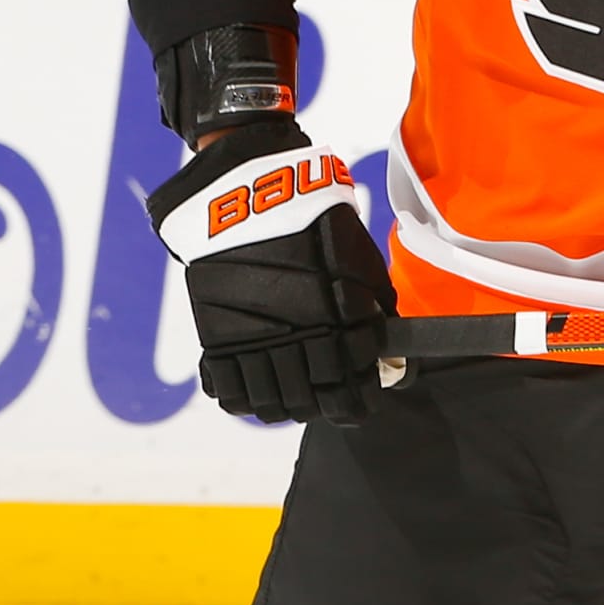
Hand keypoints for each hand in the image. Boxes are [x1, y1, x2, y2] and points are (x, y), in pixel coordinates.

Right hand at [149, 119, 399, 423]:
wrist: (248, 197)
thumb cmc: (316, 225)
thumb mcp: (362, 264)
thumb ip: (378, 312)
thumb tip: (386, 359)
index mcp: (340, 326)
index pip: (350, 394)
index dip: (356, 406)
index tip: (356, 403)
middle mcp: (298, 341)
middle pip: (309, 406)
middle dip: (320, 407)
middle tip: (322, 396)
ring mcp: (255, 343)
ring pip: (269, 406)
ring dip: (283, 407)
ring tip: (289, 394)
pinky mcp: (217, 338)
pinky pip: (228, 391)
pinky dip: (243, 398)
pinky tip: (254, 386)